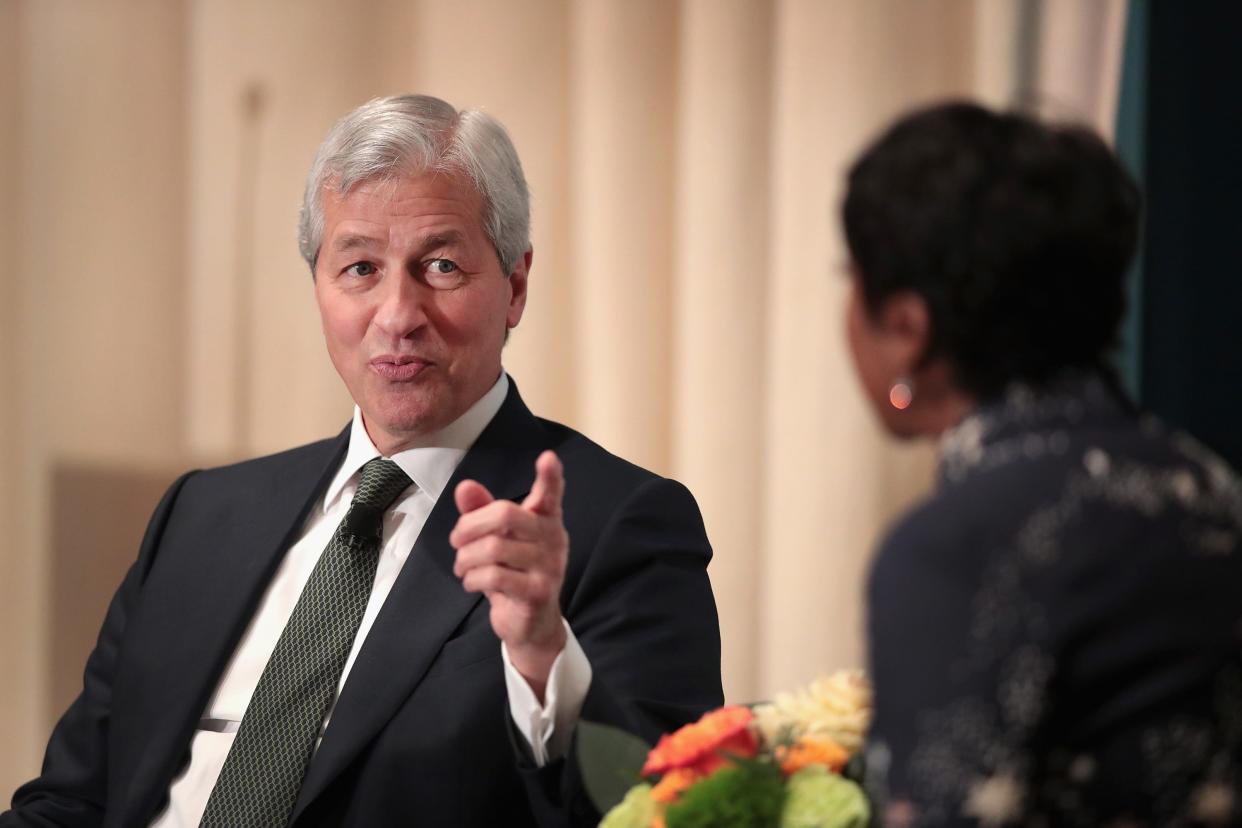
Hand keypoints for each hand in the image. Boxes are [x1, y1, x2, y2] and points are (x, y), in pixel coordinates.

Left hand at [451, 450, 568, 700]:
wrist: (531, 626)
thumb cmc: (513, 575)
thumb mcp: (496, 541)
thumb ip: (482, 512)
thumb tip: (465, 487)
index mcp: (545, 521)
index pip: (551, 494)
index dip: (550, 476)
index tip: (548, 457)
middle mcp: (553, 539)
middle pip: (505, 514)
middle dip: (469, 525)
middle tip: (456, 540)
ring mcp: (549, 566)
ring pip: (493, 547)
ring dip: (465, 558)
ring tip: (462, 567)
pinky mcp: (538, 592)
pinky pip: (494, 575)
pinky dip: (472, 578)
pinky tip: (472, 583)